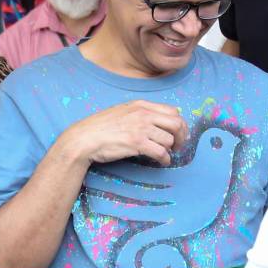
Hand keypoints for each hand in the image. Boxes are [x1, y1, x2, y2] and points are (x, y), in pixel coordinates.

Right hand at [61, 100, 186, 166]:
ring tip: (165, 155)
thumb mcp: (122, 112)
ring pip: (169, 140)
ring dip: (170, 150)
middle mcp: (143, 114)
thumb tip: (157, 122)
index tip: (177, 134)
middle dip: (182, 137)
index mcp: (140, 105)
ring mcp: (141, 128)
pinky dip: (165, 160)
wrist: (84, 138)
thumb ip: (140, 114)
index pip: (173, 111)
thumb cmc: (100, 127)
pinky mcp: (137, 143)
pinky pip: (161, 152)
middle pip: (176, 124)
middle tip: (178, 147)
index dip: (179, 124)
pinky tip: (161, 162)